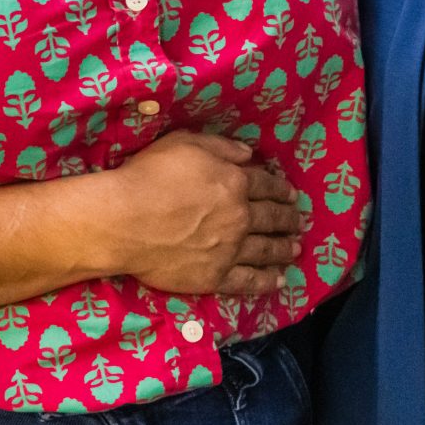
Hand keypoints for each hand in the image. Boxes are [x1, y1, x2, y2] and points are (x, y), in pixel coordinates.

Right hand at [91, 130, 303, 297]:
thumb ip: (220, 146)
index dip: (281, 189)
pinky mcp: (215, 277)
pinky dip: (267, 281)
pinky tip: (279, 280)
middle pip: (271, 218)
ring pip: (266, 250)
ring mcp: (229, 250)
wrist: (125, 221)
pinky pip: (248, 281)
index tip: (292, 195)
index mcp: (234, 182)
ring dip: (284, 249)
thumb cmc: (149, 176)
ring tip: (296, 249)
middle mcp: (239, 217)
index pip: (265, 185)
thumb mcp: (184, 143)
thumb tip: (249, 152)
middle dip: (288, 220)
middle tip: (299, 222)